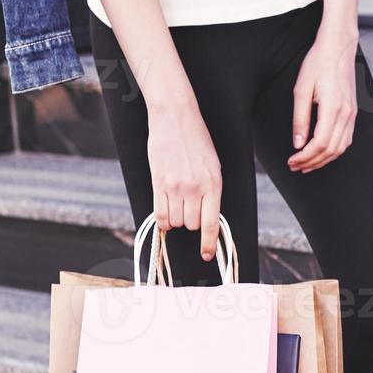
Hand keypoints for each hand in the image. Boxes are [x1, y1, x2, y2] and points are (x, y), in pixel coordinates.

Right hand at [146, 98, 222, 260]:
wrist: (176, 117)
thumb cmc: (197, 141)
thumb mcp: (213, 166)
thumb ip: (211, 191)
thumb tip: (207, 218)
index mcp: (214, 184)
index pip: (211, 224)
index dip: (208, 244)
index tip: (206, 255)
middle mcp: (195, 188)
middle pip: (191, 224)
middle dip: (191, 222)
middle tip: (189, 208)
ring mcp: (175, 187)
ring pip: (176, 222)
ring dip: (177, 219)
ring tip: (177, 203)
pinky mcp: (158, 183)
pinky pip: (160, 214)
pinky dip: (163, 219)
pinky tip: (165, 213)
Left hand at [288, 28, 358, 171]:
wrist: (338, 47)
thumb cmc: (318, 63)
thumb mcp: (301, 90)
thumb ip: (300, 119)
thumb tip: (298, 144)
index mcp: (333, 108)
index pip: (320, 144)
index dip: (305, 157)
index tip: (292, 161)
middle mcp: (346, 114)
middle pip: (331, 150)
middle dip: (312, 162)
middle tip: (295, 166)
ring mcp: (352, 114)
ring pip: (341, 148)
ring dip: (323, 159)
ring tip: (306, 163)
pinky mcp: (353, 112)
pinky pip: (346, 139)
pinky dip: (334, 151)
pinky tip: (321, 152)